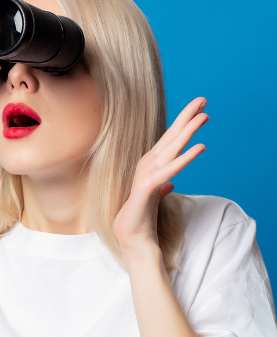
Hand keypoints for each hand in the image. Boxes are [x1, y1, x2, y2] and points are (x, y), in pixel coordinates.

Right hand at [113, 97, 208, 260]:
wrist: (133, 237)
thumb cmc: (142, 217)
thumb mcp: (155, 197)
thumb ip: (162, 186)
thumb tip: (170, 182)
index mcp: (150, 165)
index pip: (169, 140)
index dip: (183, 124)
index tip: (198, 109)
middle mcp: (148, 165)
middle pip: (170, 137)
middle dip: (187, 117)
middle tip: (203, 99)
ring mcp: (147, 175)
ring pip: (171, 149)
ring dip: (187, 131)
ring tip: (204, 116)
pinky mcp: (148, 187)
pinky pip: (169, 171)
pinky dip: (184, 159)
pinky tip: (199, 148)